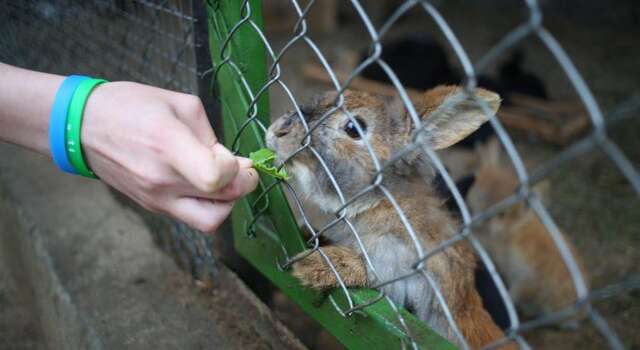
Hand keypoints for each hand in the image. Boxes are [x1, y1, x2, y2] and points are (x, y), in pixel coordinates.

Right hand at [81, 81, 257, 232]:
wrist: (82, 127)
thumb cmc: (131, 106)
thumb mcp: (179, 104)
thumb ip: (210, 135)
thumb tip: (231, 160)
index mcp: (168, 144)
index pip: (216, 177)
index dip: (237, 169)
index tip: (233, 156)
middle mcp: (162, 179)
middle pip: (222, 202)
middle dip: (243, 185)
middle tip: (241, 169)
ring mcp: (156, 198)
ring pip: (209, 221)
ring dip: (226, 203)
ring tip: (222, 180)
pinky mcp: (153, 207)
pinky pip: (191, 216)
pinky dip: (207, 204)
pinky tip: (202, 182)